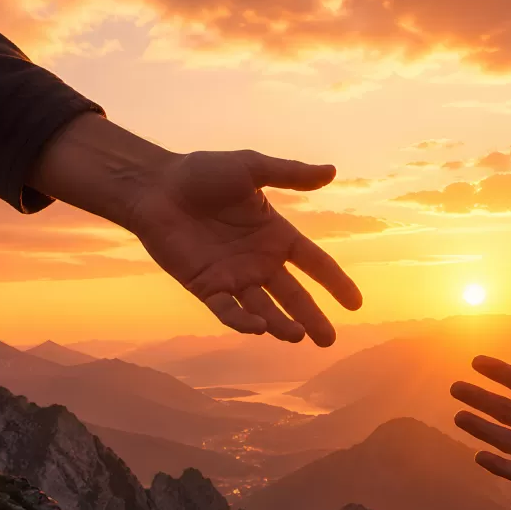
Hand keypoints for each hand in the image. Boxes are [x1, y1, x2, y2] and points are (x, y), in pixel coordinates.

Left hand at [30, 114, 361, 345]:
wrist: (155, 186)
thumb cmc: (201, 173)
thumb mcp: (251, 168)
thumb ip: (289, 174)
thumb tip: (332, 171)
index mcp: (275, 235)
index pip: (314, 263)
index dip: (336, 283)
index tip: (356, 304)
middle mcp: (258, 261)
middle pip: (294, 295)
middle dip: (312, 318)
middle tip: (329, 341)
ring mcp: (232, 276)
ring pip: (264, 309)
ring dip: (281, 325)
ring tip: (297, 337)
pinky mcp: (206, 286)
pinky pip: (228, 310)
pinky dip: (243, 321)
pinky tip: (259, 328)